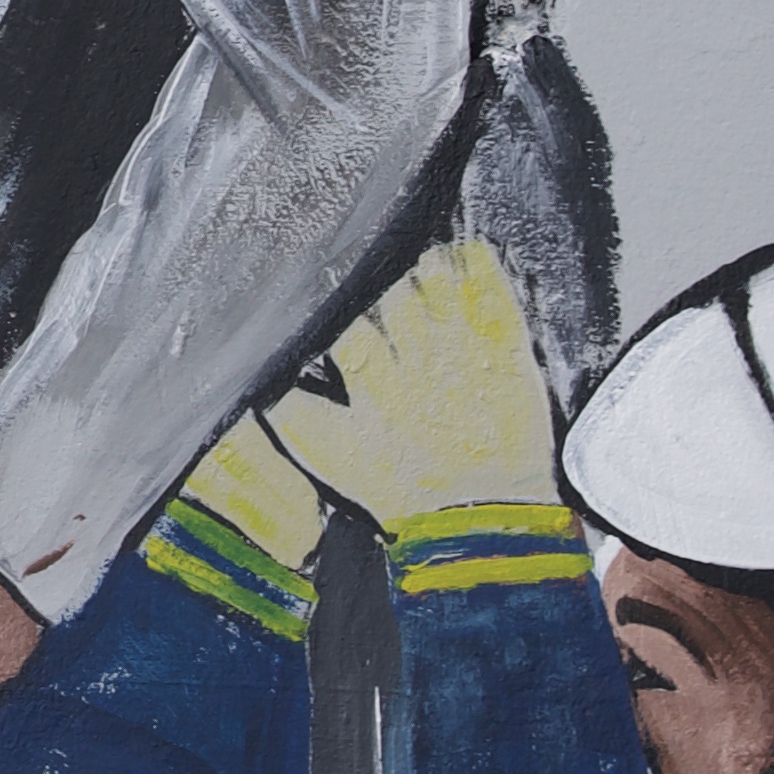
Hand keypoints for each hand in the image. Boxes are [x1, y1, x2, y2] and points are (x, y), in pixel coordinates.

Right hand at [281, 237, 563, 535]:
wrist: (486, 520)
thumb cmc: (405, 493)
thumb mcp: (336, 464)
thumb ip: (297, 419)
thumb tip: (264, 388)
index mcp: (372, 381)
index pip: (346, 328)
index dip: (341, 321)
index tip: (343, 321)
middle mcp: (416, 357)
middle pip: (390, 295)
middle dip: (386, 296)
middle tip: (391, 303)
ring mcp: (465, 346)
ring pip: (435, 277)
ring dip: (427, 270)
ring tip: (427, 274)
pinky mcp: (508, 346)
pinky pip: (490, 285)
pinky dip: (477, 263)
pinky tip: (470, 254)